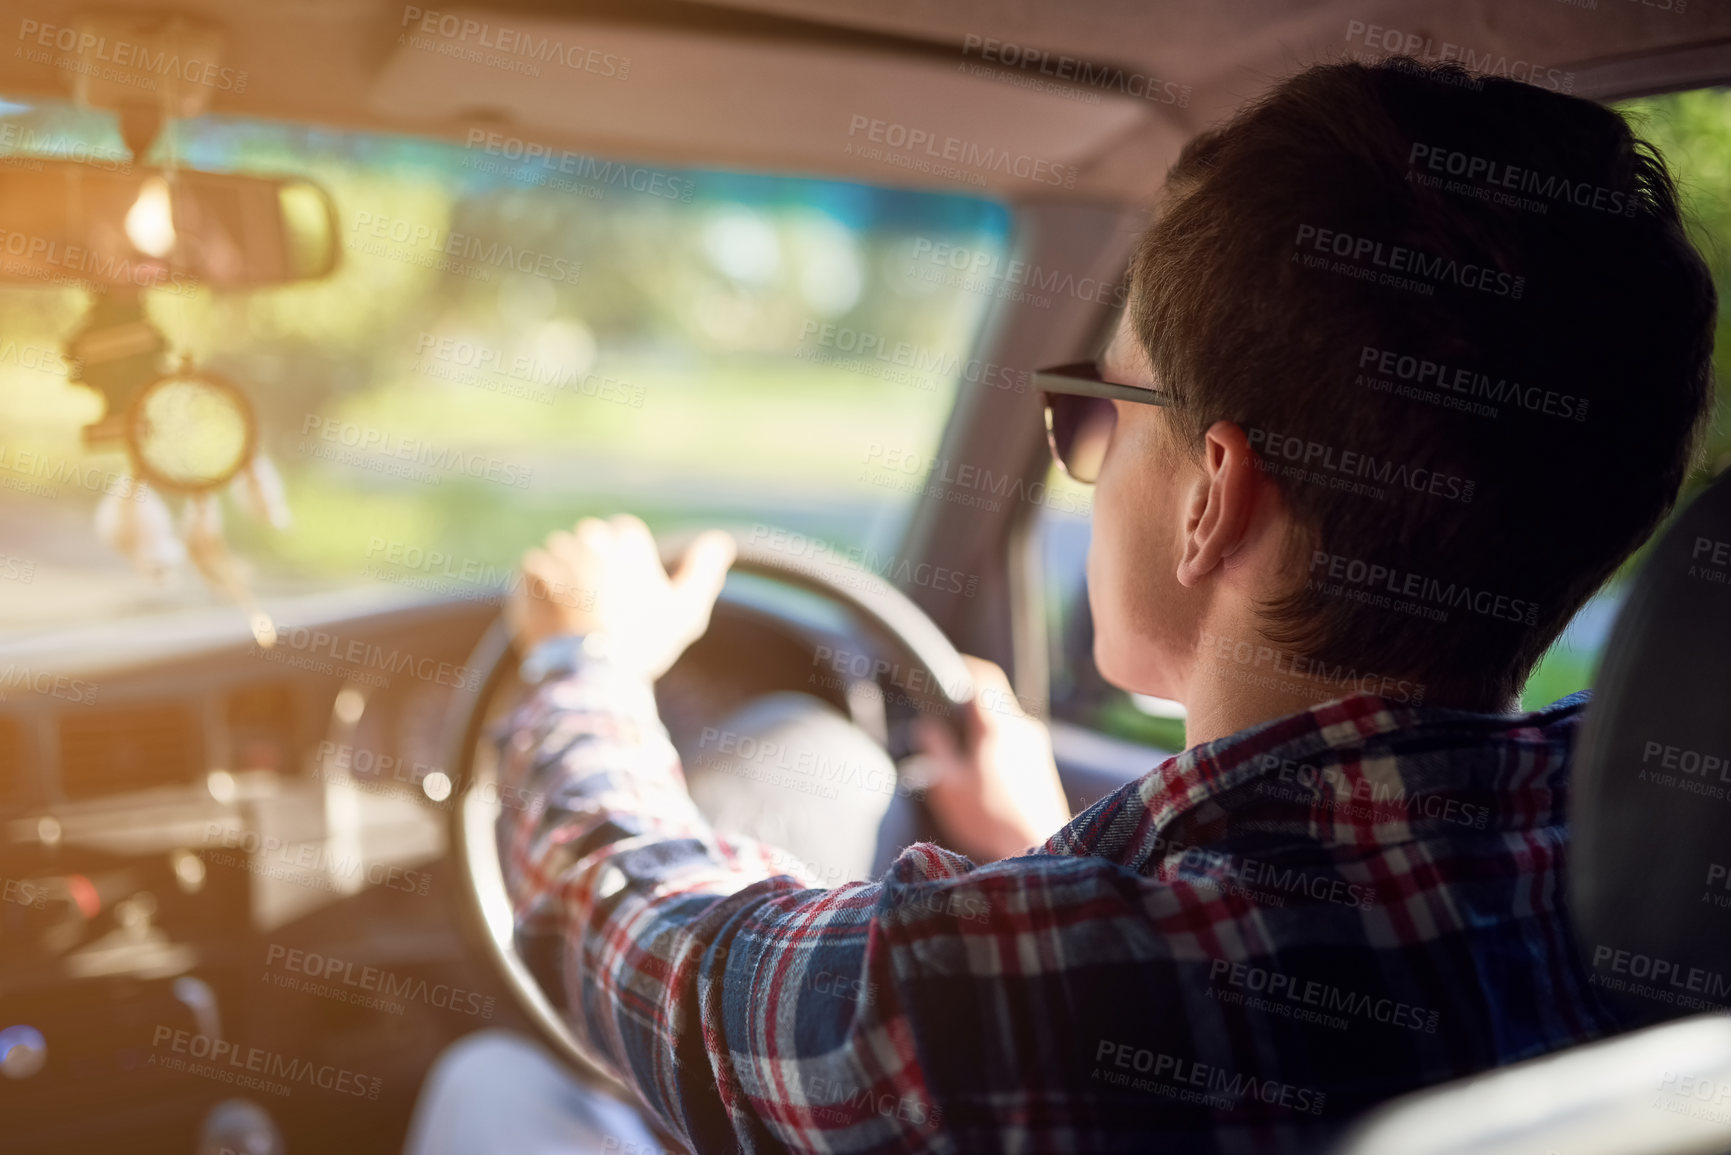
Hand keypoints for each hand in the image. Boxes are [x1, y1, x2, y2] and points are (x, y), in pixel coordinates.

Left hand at [507, 514, 734, 679]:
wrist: (593, 674)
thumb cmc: (644, 644)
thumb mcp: (686, 611)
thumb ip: (703, 572)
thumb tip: (720, 540)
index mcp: (629, 542)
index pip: (623, 531)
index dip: (625, 560)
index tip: (624, 589)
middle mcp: (593, 540)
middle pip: (590, 538)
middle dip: (592, 563)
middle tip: (598, 602)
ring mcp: (559, 556)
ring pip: (559, 552)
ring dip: (562, 574)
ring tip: (572, 611)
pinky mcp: (531, 575)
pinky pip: (529, 570)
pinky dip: (536, 587)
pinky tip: (548, 612)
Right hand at [912, 656, 1072, 861]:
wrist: (1037, 846)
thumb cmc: (989, 818)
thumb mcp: (947, 785)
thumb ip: (934, 748)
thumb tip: (927, 727)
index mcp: (997, 726)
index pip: (982, 678)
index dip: (962, 668)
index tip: (945, 670)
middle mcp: (1022, 728)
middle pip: (993, 699)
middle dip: (967, 703)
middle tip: (943, 716)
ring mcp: (1037, 745)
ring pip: (1004, 720)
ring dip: (982, 725)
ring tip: (959, 749)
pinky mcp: (1042, 764)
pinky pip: (1015, 739)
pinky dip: (996, 742)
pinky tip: (981, 769)